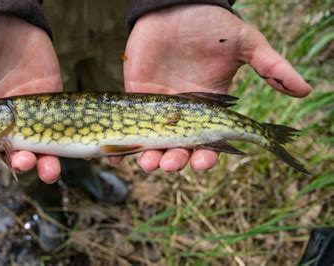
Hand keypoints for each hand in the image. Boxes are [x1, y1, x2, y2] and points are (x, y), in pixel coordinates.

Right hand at [0, 15, 62, 182]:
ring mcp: (28, 111)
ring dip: (42, 165)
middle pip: (10, 155)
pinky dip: (62, 145)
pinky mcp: (49, 98)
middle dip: (16, 165)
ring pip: (37, 149)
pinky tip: (61, 154)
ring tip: (44, 167)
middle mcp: (2, 120)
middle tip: (20, 162)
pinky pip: (57, 127)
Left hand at [119, 4, 310, 171]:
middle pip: (180, 149)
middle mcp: (184, 114)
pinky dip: (121, 144)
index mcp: (209, 108)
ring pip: (154, 143)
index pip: (209, 142)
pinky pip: (128, 126)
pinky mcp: (137, 97)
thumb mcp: (245, 44)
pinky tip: (114, 155)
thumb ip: (271, 66)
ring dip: (151, 157)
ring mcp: (159, 108)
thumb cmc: (210, 24)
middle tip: (170, 163)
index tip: (202, 163)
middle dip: (175, 160)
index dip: (206, 156)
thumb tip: (305, 89)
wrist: (176, 6)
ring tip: (148, 163)